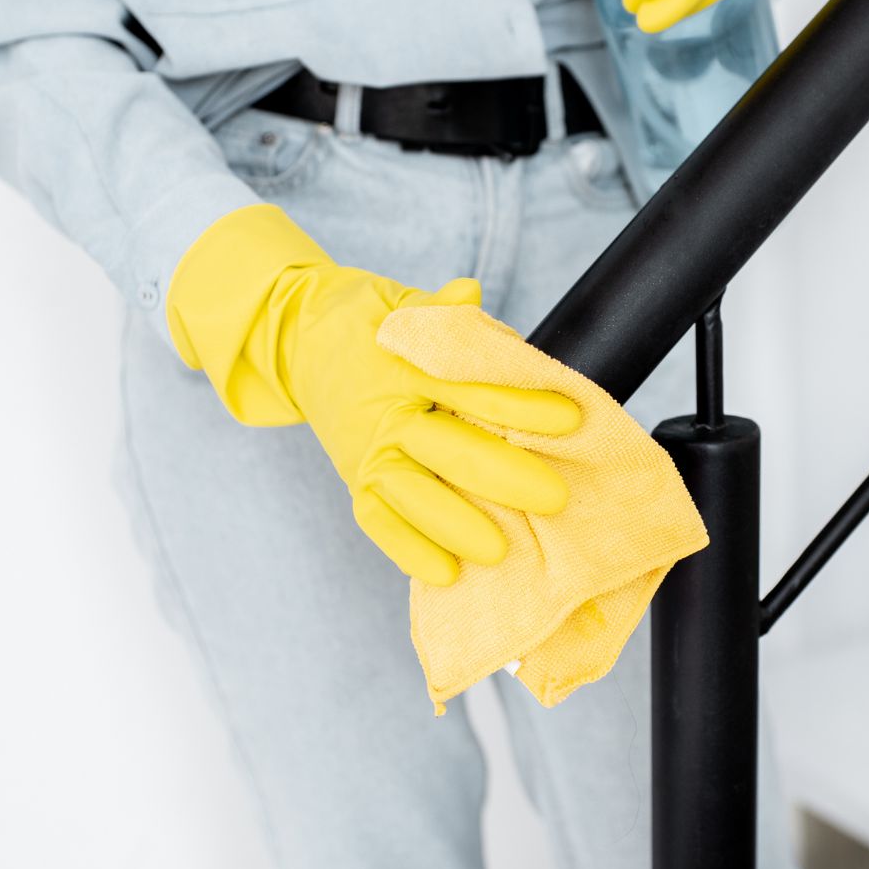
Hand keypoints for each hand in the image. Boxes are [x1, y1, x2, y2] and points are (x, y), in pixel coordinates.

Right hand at [167, 206, 581, 585]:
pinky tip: (447, 575)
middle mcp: (385, 413)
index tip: (570, 418)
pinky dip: (408, 550)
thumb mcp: (405, 303)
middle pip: (447, 449)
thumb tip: (468, 293)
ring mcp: (369, 452)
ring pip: (410, 494)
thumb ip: (444, 310)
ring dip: (454, 524)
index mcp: (405, 366)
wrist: (299, 340)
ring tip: (500, 551)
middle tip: (554, 498)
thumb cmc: (372, 323)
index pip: (469, 387)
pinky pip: (379, 521)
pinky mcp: (357, 480)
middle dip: (502, 476)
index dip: (518, 403)